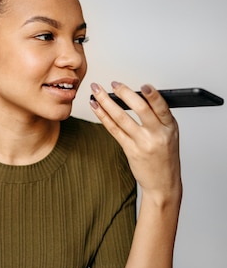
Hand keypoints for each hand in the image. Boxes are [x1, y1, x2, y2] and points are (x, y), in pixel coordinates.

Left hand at [90, 82, 180, 197]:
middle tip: (113, 84)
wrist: (163, 183)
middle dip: (124, 93)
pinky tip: (96, 108)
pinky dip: (103, 116)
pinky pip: (114, 130)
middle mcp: (157, 134)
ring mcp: (142, 143)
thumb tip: (138, 96)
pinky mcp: (130, 150)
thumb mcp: (170, 134)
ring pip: (122, 118)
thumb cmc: (165, 157)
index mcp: (170, 127)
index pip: (161, 107)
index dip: (153, 95)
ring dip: (106, 102)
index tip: (143, 85)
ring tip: (97, 92)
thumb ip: (158, 117)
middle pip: (140, 109)